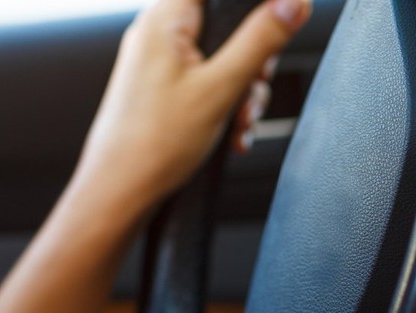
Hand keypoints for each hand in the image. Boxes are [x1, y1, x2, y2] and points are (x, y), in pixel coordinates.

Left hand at [72, 0, 310, 218]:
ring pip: (221, 59)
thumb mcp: (221, 88)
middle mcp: (159, 33)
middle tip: (252, 88)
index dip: (253, 9)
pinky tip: (229, 133)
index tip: (274, 29)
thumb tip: (293, 3)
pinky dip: (224, 105)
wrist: (122, 191)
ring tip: (239, 122)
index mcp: (167, 18)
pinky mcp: (163, 89)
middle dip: (252, 62)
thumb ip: (261, 40)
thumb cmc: (153, 143)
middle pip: (228, 26)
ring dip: (242, 92)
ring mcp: (160, 63)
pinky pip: (207, 83)